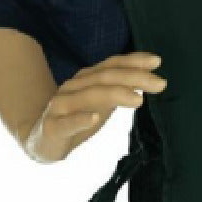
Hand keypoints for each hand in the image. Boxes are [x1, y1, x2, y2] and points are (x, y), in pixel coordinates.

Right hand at [24, 51, 165, 161]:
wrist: (42, 140)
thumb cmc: (77, 117)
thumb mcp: (101, 102)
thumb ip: (119, 89)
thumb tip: (148, 80)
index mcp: (86, 79)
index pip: (111, 66)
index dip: (133, 62)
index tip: (156, 62)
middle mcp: (73, 87)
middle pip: (105, 78)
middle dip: (133, 78)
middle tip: (159, 83)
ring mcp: (60, 106)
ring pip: (88, 96)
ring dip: (114, 94)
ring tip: (138, 99)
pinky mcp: (52, 127)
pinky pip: (66, 123)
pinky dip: (80, 119)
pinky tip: (95, 118)